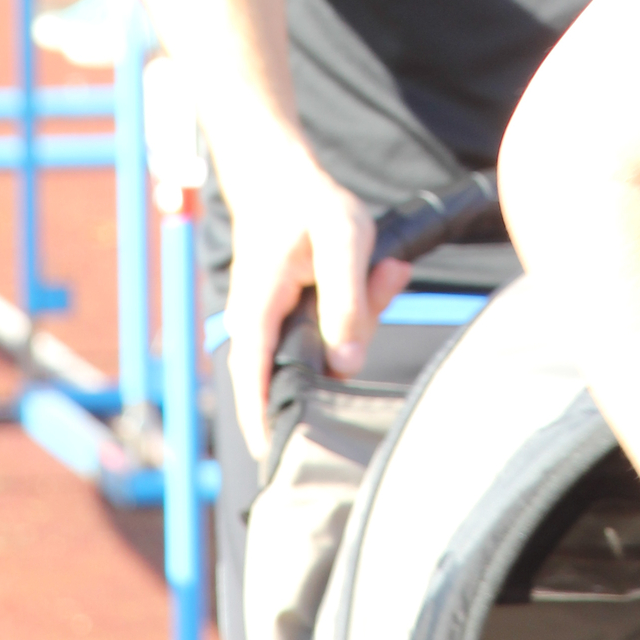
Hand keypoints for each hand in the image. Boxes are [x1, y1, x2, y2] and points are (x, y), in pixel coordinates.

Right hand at [225, 150, 410, 458]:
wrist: (280, 175)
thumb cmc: (309, 202)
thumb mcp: (342, 238)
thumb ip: (347, 301)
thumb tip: (347, 365)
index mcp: (257, 309)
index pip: (255, 382)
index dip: (269, 426)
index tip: (288, 465)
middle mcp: (256, 326)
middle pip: (303, 370)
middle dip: (352, 348)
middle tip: (383, 283)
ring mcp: (272, 326)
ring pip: (323, 353)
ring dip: (362, 322)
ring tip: (384, 272)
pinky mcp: (292, 322)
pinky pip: (329, 335)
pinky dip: (360, 312)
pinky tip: (382, 275)